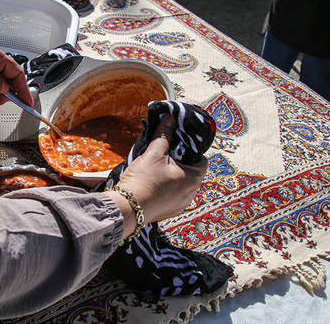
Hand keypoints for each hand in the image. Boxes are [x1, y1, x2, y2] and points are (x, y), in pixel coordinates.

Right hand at [107, 115, 206, 234]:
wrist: (127, 208)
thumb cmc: (144, 180)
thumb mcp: (154, 152)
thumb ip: (164, 134)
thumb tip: (170, 117)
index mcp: (193, 178)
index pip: (202, 160)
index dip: (191, 150)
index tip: (178, 146)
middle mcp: (191, 194)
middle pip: (192, 173)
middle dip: (181, 163)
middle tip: (166, 155)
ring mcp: (181, 205)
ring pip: (182, 185)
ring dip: (174, 177)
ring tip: (158, 170)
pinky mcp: (170, 212)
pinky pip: (173, 196)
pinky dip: (167, 189)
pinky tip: (153, 184)